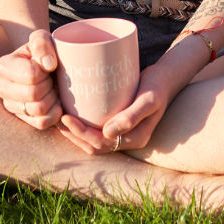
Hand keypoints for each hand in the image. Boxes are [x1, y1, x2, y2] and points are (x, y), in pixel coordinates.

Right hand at [0, 29, 62, 129]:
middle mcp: (1, 88)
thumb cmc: (42, 51)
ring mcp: (10, 106)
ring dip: (52, 99)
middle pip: (33, 94)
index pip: (31, 75)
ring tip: (52, 88)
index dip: (45, 71)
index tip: (48, 65)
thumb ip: (42, 43)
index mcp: (3, 66)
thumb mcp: (41, 38)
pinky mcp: (22, 119)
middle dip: (49, 85)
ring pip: (38, 110)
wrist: (44, 65)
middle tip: (51, 78)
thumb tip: (48, 65)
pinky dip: (54, 113)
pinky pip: (41, 123)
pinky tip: (55, 102)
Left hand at [57, 64, 174, 154]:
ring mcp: (123, 132)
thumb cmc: (157, 85)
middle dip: (73, 135)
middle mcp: (127, 139)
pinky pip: (97, 129)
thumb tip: (108, 134)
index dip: (81, 134)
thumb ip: (132, 116)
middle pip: (94, 146)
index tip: (65, 117)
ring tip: (59, 117)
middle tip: (57, 117)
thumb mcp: (149, 99)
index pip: (101, 144)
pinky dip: (82, 125)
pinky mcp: (118, 122)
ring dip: (75, 133)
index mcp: (135, 138)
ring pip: (94, 141)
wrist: (166, 77)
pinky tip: (72, 112)